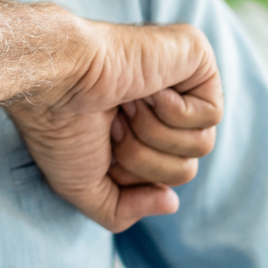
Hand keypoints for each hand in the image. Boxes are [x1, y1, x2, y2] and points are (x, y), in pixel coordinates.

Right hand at [5, 20, 222, 231]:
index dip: (132, 177)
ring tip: (127, 105)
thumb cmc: (59, 127)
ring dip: (154, 135)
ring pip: (203, 144)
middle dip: (144, 158)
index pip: (163, 180)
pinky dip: (172, 111)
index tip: (102, 146)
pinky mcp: (196, 56)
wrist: (55, 82)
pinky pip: (212, 114)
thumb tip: (170, 202)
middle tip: (113, 124)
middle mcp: (162, 106)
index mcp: (138, 131)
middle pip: (185, 168)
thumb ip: (122, 211)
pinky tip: (147, 91)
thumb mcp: (81, 187)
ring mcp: (181, 79)